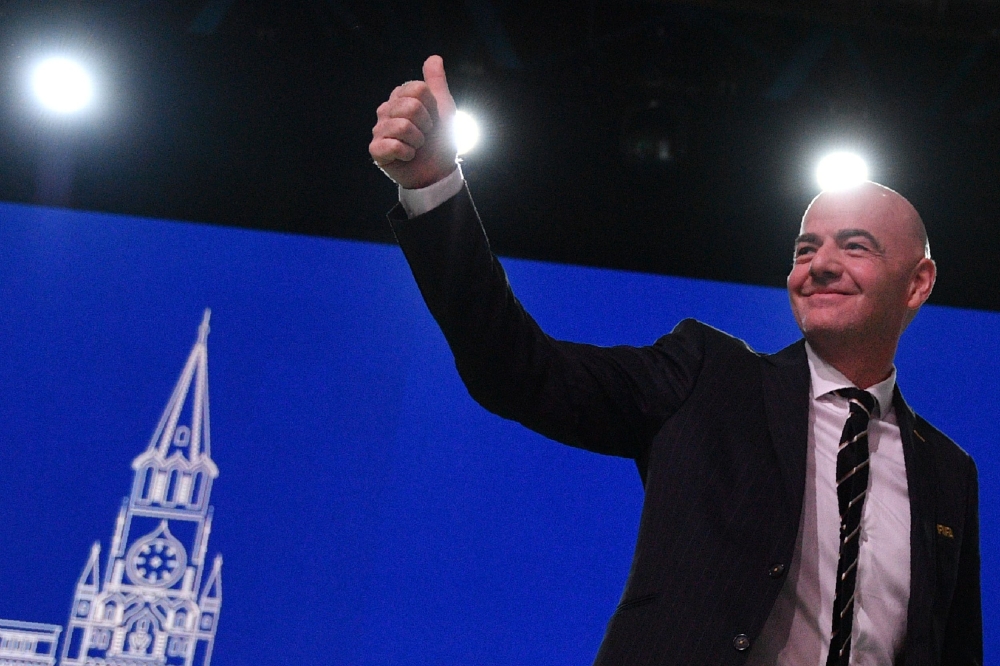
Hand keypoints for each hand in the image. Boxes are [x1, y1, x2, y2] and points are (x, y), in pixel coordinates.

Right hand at [370, 55, 457, 189]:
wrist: (438, 171)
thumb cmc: (440, 140)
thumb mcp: (444, 108)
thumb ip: (436, 83)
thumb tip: (434, 57)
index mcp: (400, 98)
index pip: (416, 89)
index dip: (431, 107)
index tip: (432, 119)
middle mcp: (386, 111)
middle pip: (410, 106)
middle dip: (425, 124)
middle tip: (424, 135)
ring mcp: (379, 129)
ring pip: (403, 126)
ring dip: (418, 141)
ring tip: (416, 146)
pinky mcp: (375, 149)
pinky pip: (393, 144)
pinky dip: (407, 153)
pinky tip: (407, 156)